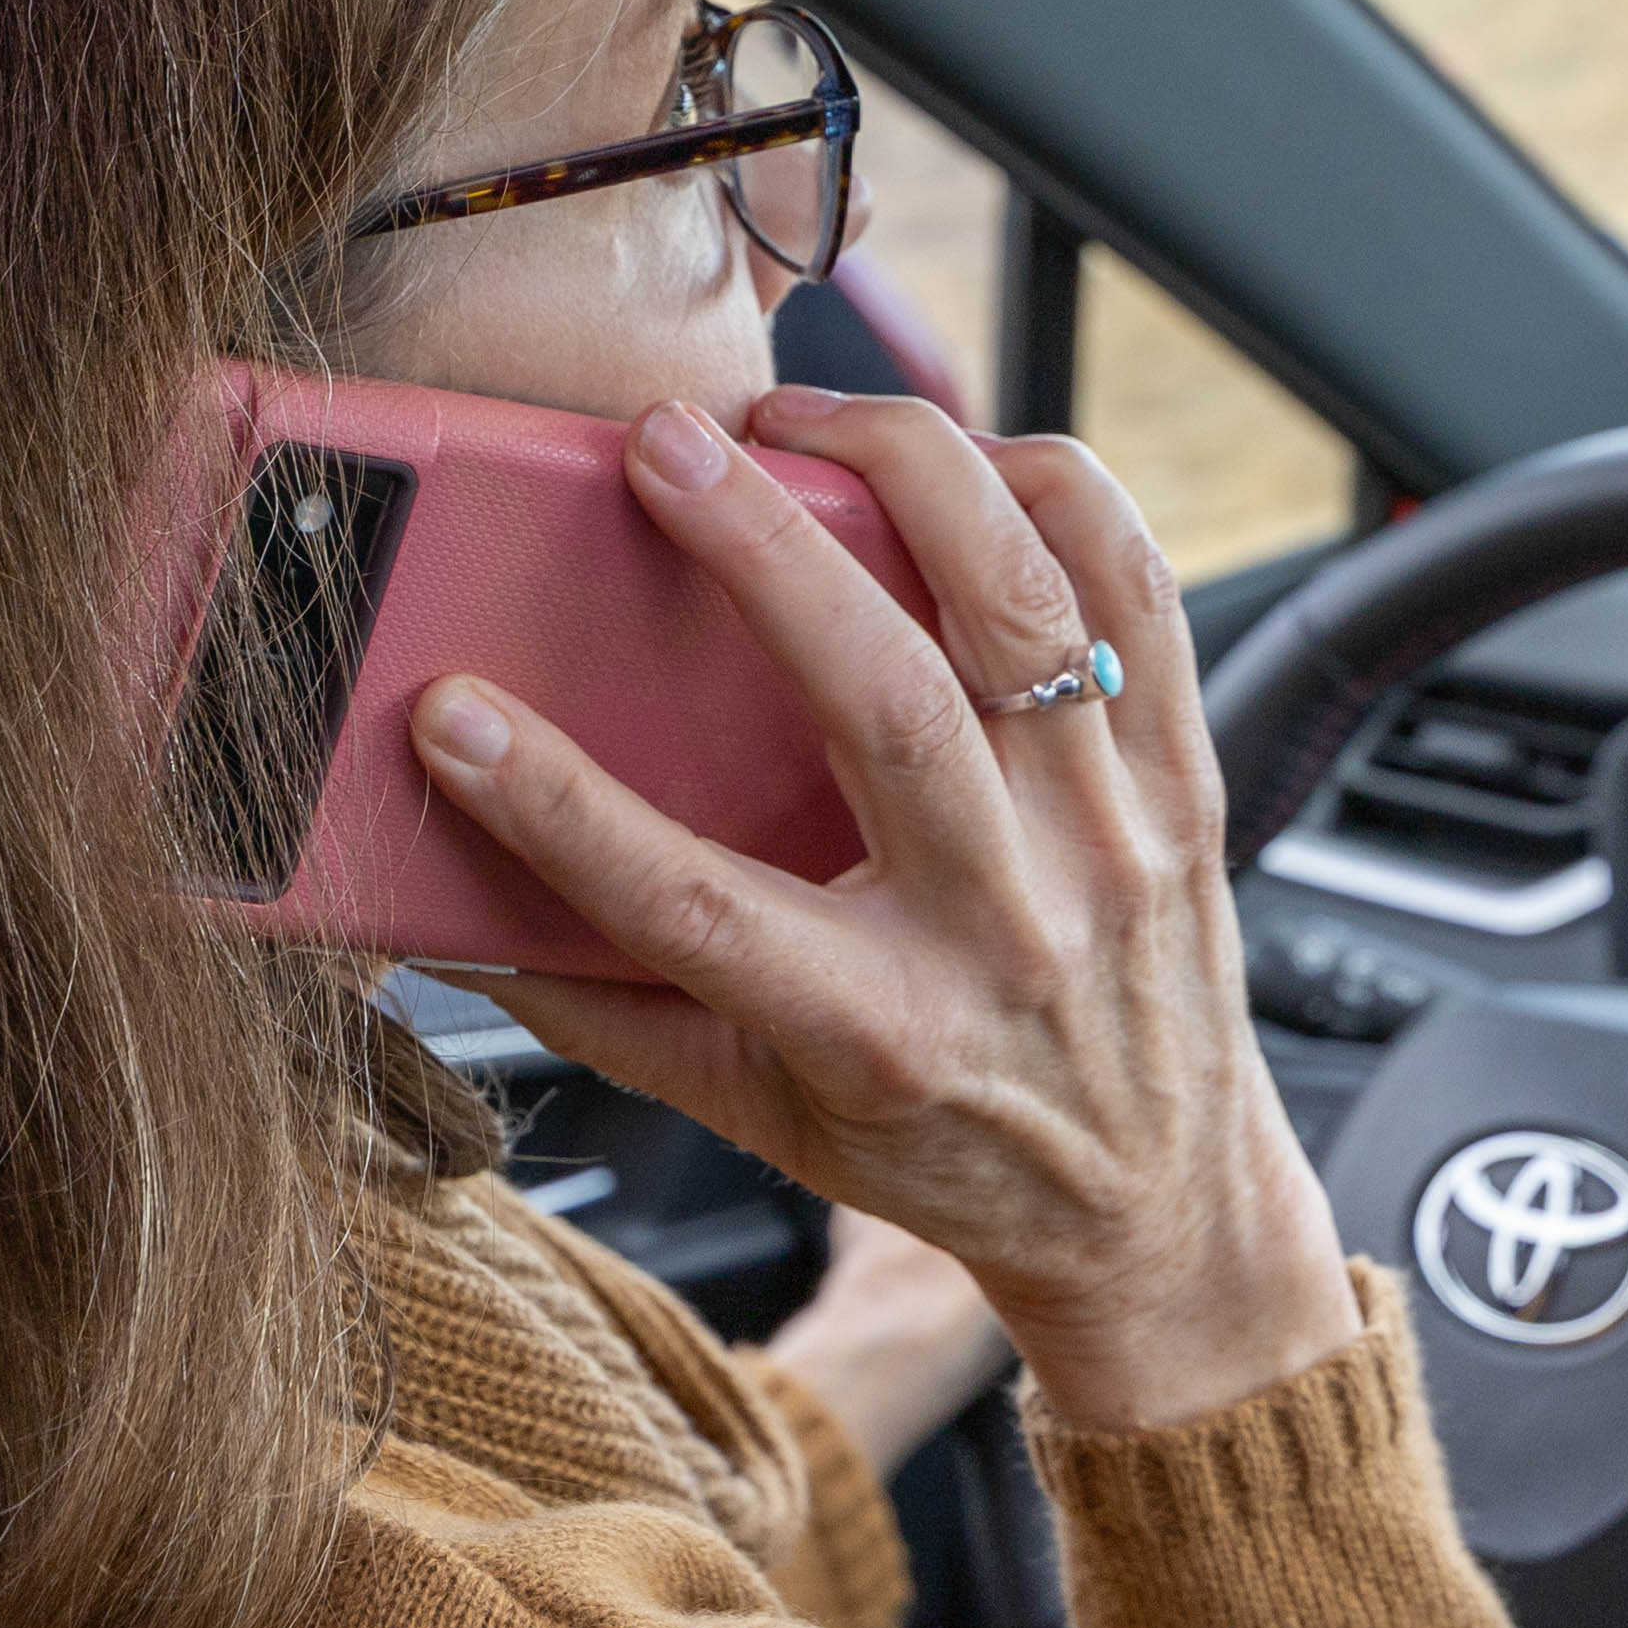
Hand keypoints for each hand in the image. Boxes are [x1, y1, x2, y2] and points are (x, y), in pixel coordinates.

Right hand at [411, 386, 1366, 1432]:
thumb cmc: (942, 1148)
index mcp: (876, 1030)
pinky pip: (1139, 596)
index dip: (557, 806)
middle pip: (887, 704)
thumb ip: (603, 1013)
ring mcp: (1109, 846)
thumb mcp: (753, 1112)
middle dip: (764, 551)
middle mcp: (1005, 930)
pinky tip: (972, 454)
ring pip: (1025, 614)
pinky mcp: (1182, 784)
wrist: (1159, 1212)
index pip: (691, 905)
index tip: (454, 716)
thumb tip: (444, 914)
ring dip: (915, 477)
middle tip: (663, 447)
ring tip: (809, 416)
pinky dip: (1060, 495)